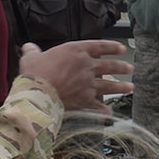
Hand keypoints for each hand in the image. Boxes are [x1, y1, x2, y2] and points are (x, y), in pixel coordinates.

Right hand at [18, 39, 133, 110]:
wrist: (38, 94)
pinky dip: (104, 110)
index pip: (99, 46)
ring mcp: (88, 84)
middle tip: (130, 68)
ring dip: (122, 87)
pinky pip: (98, 106)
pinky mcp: (85, 101)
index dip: (112, 47)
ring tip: (130, 87)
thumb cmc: (34, 73)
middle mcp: (86, 66)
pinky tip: (110, 112)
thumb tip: (28, 47)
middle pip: (109, 66)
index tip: (122, 49)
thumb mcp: (31, 58)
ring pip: (110, 85)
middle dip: (122, 67)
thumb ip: (33, 51)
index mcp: (75, 51)